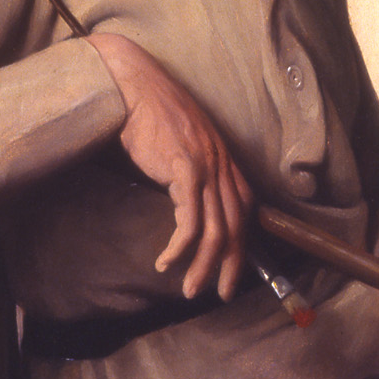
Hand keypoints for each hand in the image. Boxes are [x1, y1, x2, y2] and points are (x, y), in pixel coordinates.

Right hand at [89, 34, 251, 301]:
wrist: (134, 85)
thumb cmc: (150, 114)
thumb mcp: (181, 145)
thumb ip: (192, 170)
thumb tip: (189, 202)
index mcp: (224, 159)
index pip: (245, 210)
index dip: (243, 243)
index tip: (232, 269)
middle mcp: (222, 164)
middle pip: (237, 226)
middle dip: (231, 265)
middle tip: (221, 293)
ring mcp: (206, 166)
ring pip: (216, 230)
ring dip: (203, 266)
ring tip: (190, 287)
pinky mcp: (184, 169)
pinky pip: (190, 221)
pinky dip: (180, 248)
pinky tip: (166, 261)